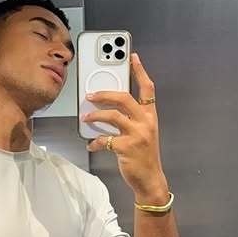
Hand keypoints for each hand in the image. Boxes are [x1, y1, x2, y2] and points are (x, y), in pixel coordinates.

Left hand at [82, 51, 168, 199]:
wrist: (150, 179)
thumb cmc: (143, 155)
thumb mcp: (143, 132)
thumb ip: (130, 117)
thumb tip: (107, 105)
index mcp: (150, 115)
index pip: (148, 88)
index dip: (140, 71)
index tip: (132, 57)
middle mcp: (146, 122)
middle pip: (125, 98)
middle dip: (105, 93)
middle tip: (90, 94)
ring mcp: (137, 135)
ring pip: (113, 116)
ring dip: (96, 115)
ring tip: (86, 117)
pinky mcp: (127, 148)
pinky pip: (105, 139)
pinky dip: (95, 141)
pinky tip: (92, 144)